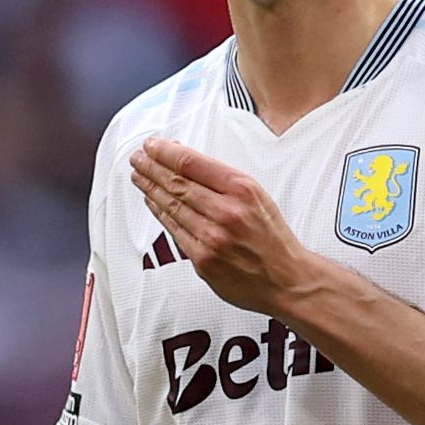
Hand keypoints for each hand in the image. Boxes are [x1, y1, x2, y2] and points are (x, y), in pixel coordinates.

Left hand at [131, 139, 328, 317]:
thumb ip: (224, 180)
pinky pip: (174, 231)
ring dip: (150, 188)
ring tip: (139, 176)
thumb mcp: (258, 196)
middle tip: (137, 158)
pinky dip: (160, 214)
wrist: (286, 279)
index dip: (166, 152)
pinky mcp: (203, 260)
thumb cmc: (272, 238)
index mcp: (242, 190)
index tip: (152, 145)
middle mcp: (226, 212)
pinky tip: (152, 202)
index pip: (192, 163)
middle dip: (151, 167)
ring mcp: (212, 238)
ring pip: (171, 206)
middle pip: (177, 183)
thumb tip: (188, 161)